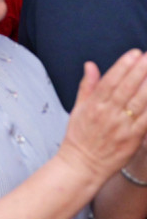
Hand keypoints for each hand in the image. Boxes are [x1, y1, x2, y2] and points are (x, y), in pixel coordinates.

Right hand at [59, 50, 146, 183]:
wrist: (82, 165)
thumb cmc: (79, 136)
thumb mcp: (78, 108)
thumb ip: (87, 86)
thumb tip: (90, 65)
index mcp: (93, 105)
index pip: (110, 81)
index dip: (123, 65)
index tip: (135, 53)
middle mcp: (108, 114)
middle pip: (127, 88)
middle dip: (141, 70)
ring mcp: (121, 126)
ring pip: (139, 102)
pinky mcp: (133, 139)